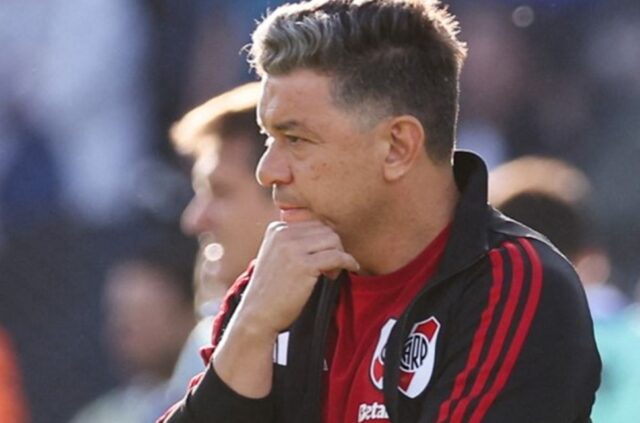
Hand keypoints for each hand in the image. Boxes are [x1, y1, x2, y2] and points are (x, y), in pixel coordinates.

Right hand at [236, 220, 358, 340]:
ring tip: (331, 272)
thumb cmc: (272, 290)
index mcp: (277, 228)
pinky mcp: (303, 265)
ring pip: (333, 240)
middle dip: (334, 247)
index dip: (323, 241)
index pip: (314, 223)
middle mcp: (283, 233)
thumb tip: (330, 233)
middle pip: (325, 229)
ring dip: (340, 255)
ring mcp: (292, 248)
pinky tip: (350, 268)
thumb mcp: (278, 256)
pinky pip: (337, 256)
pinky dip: (348, 262)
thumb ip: (295, 241)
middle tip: (331, 267)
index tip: (323, 258)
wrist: (258, 315)